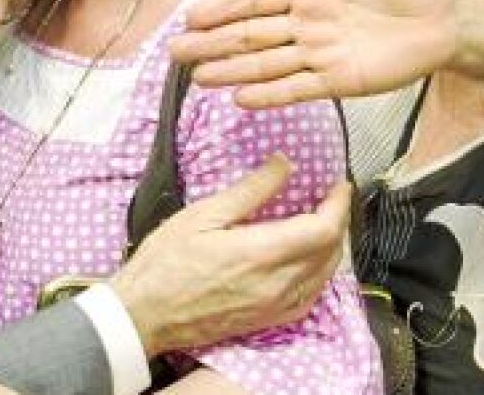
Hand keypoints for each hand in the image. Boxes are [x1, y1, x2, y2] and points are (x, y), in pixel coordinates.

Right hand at [111, 155, 350, 355]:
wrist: (144, 315)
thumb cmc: (166, 262)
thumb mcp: (202, 215)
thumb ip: (250, 190)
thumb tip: (285, 163)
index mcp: (262, 253)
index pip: (324, 228)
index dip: (338, 203)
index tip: (338, 183)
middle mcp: (277, 283)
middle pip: (331, 250)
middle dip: (337, 219)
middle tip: (329, 197)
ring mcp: (275, 306)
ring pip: (325, 274)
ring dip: (331, 245)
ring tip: (320, 221)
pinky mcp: (269, 321)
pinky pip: (311, 296)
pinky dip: (319, 273)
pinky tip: (307, 259)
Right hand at [169, 0, 456, 107]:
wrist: (448, 18)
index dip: (224, 5)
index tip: (191, 13)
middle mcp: (306, 22)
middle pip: (250, 33)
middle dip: (212, 42)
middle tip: (173, 51)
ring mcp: (319, 52)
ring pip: (266, 62)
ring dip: (232, 70)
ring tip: (197, 79)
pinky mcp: (338, 80)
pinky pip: (298, 87)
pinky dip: (270, 94)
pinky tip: (240, 99)